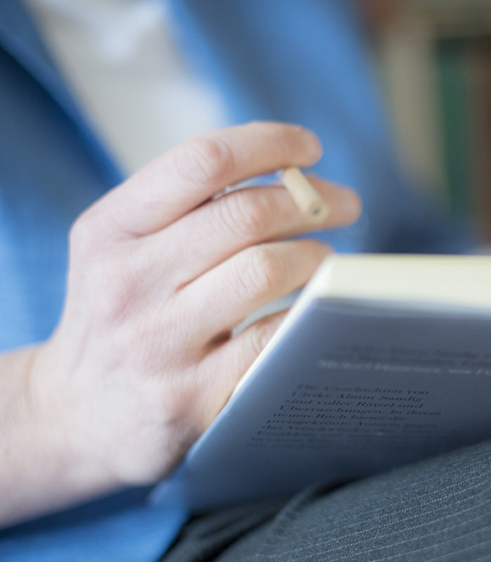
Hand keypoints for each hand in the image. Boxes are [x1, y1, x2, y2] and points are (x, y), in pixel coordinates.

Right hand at [1, 122, 360, 525]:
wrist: (75, 416)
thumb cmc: (122, 315)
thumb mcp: (123, 250)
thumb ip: (189, 209)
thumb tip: (295, 175)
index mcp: (110, 230)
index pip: (201, 160)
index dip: (269, 144)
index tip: (310, 149)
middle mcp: (127, 282)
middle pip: (246, 214)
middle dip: (311, 201)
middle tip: (344, 205)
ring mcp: (158, 343)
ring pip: (264, 271)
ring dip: (314, 256)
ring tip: (325, 259)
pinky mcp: (192, 397)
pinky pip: (272, 338)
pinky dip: (304, 315)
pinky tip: (312, 310)